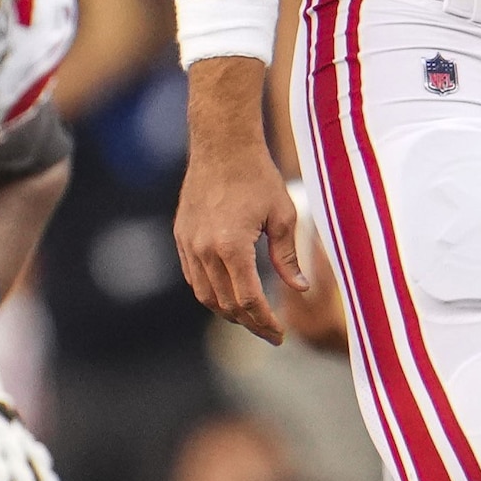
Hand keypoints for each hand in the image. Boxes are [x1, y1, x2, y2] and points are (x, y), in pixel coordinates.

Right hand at [174, 122, 310, 345]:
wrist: (222, 146)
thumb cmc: (258, 176)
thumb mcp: (284, 216)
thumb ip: (288, 257)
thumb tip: (300, 290)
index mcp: (232, 247)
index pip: (249, 300)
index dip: (266, 322)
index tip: (281, 334)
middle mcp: (205, 250)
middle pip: (226, 305)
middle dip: (250, 323)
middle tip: (271, 333)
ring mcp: (188, 244)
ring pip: (205, 296)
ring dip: (229, 312)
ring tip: (252, 318)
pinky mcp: (181, 237)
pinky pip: (193, 277)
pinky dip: (211, 293)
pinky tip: (230, 294)